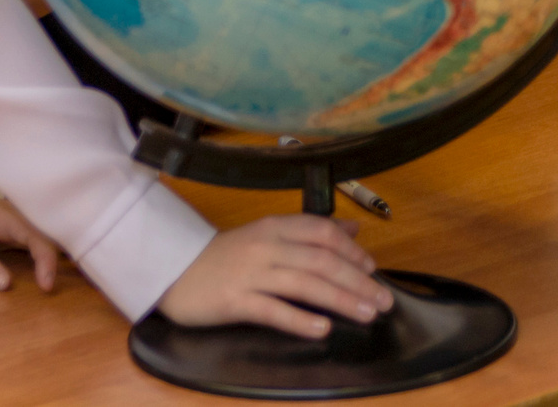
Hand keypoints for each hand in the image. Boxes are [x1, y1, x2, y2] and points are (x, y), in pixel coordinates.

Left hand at [0, 195, 61, 292]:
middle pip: (44, 236)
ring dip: (49, 259)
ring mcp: (12, 223)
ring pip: (40, 239)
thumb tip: (6, 285)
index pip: (35, 237)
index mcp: (2, 216)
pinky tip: (42, 271)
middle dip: (54, 261)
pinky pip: (31, 243)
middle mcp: (13, 216)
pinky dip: (40, 257)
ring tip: (52, 283)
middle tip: (53, 288)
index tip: (46, 287)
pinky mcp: (8, 231)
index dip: (46, 261)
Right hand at [157, 215, 391, 340]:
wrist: (174, 269)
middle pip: (321, 260)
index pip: (322, 232)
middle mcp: (266, 247)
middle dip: (357, 280)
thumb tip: (352, 229)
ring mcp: (250, 274)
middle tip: (384, 300)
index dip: (352, 250)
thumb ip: (309, 231)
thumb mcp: (268, 236)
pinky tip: (322, 329)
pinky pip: (272, 310)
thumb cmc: (225, 256)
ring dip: (340, 299)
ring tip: (366, 314)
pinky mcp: (236, 301)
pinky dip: (300, 320)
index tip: (374, 269)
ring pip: (304, 284)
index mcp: (275, 228)